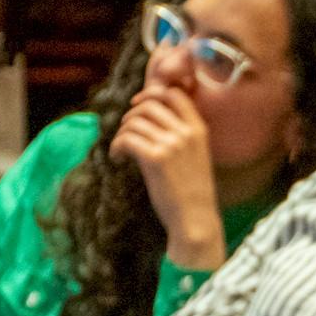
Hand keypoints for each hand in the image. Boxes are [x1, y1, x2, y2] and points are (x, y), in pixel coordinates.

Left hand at [110, 84, 228, 269]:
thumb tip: (150, 118)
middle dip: (131, 114)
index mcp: (199, 131)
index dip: (152, 94)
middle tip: (126, 131)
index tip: (138, 105)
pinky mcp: (154, 158)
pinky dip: (116, 146)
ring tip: (122, 150)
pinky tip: (118, 158)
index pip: (174, 94)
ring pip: (134, 121)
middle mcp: (186, 133)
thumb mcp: (196, 158)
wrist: (196, 221)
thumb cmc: (193, 194)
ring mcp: (171, 145)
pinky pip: (126, 138)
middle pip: (149, 105)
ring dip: (122, 132)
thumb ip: (181, 136)